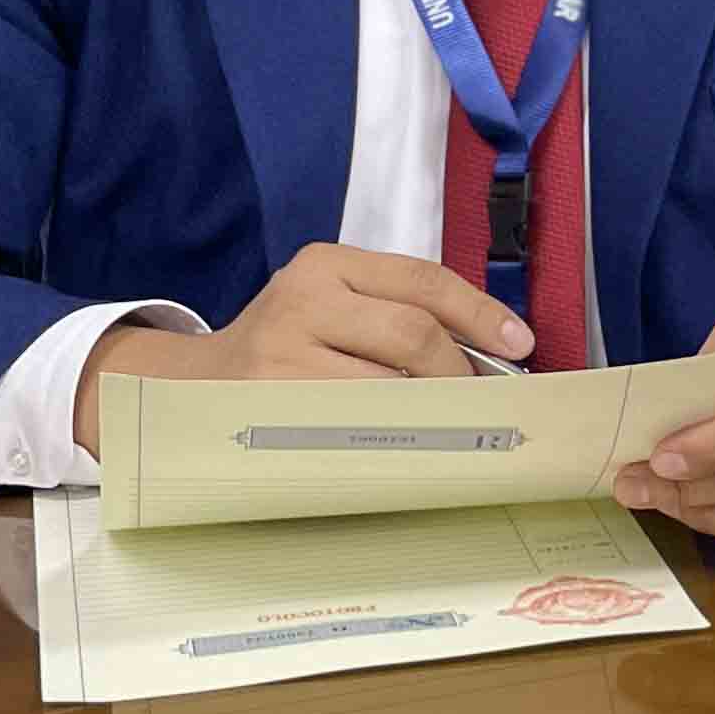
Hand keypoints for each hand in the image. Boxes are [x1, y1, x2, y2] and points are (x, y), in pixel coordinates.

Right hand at [73, 244, 529, 453]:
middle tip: (484, 401)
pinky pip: (357, 428)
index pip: (422, 280)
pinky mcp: (271, 408)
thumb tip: (495, 353)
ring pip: (389, 387)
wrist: (191, 387)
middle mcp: (301, 300)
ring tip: (453, 425)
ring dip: (435, 412)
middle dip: (462, 373)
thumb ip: (398, 313)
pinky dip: (396, 440)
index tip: (522, 344)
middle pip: (413, 335)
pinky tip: (413, 447)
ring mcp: (281, 357)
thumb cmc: (285, 349)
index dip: (481, 314)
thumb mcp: (332, 306)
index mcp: (325, 266)